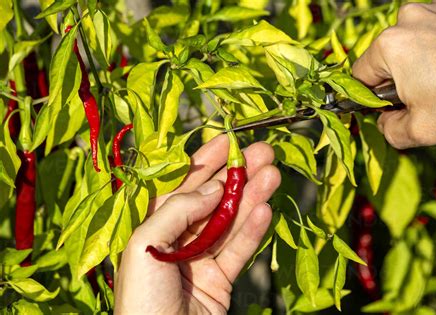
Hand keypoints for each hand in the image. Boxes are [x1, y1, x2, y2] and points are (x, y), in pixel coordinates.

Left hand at [114, 135, 280, 313]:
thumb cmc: (140, 299)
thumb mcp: (146, 245)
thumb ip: (178, 210)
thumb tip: (213, 187)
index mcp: (153, 224)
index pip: (182, 183)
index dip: (205, 160)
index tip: (229, 141)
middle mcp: (178, 236)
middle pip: (213, 197)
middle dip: (238, 174)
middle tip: (264, 153)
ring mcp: (200, 256)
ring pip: (231, 220)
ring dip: (252, 196)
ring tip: (273, 175)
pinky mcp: (220, 277)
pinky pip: (239, 249)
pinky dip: (253, 229)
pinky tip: (266, 209)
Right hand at [352, 0, 435, 148]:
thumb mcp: (420, 131)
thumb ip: (388, 130)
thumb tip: (384, 121)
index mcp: (390, 45)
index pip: (360, 75)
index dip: (369, 95)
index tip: (387, 106)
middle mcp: (409, 18)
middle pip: (388, 56)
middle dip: (400, 76)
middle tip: (425, 95)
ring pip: (414, 40)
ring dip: (422, 58)